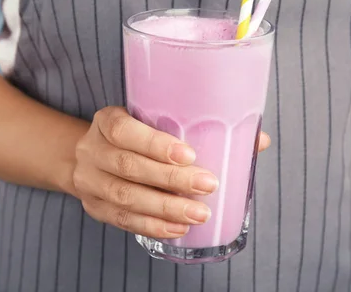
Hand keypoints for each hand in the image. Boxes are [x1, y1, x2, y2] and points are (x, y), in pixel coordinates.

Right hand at [73, 107, 269, 238]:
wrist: (91, 156)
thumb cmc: (136, 136)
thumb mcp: (153, 121)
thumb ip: (200, 127)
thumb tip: (259, 140)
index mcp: (107, 121)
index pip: (124, 130)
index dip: (154, 144)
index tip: (189, 154)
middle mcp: (92, 150)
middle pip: (129, 167)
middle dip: (171, 180)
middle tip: (208, 186)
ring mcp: (90, 181)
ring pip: (126, 198)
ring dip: (165, 208)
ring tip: (199, 214)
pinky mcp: (95, 207)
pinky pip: (122, 220)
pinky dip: (152, 226)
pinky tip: (177, 228)